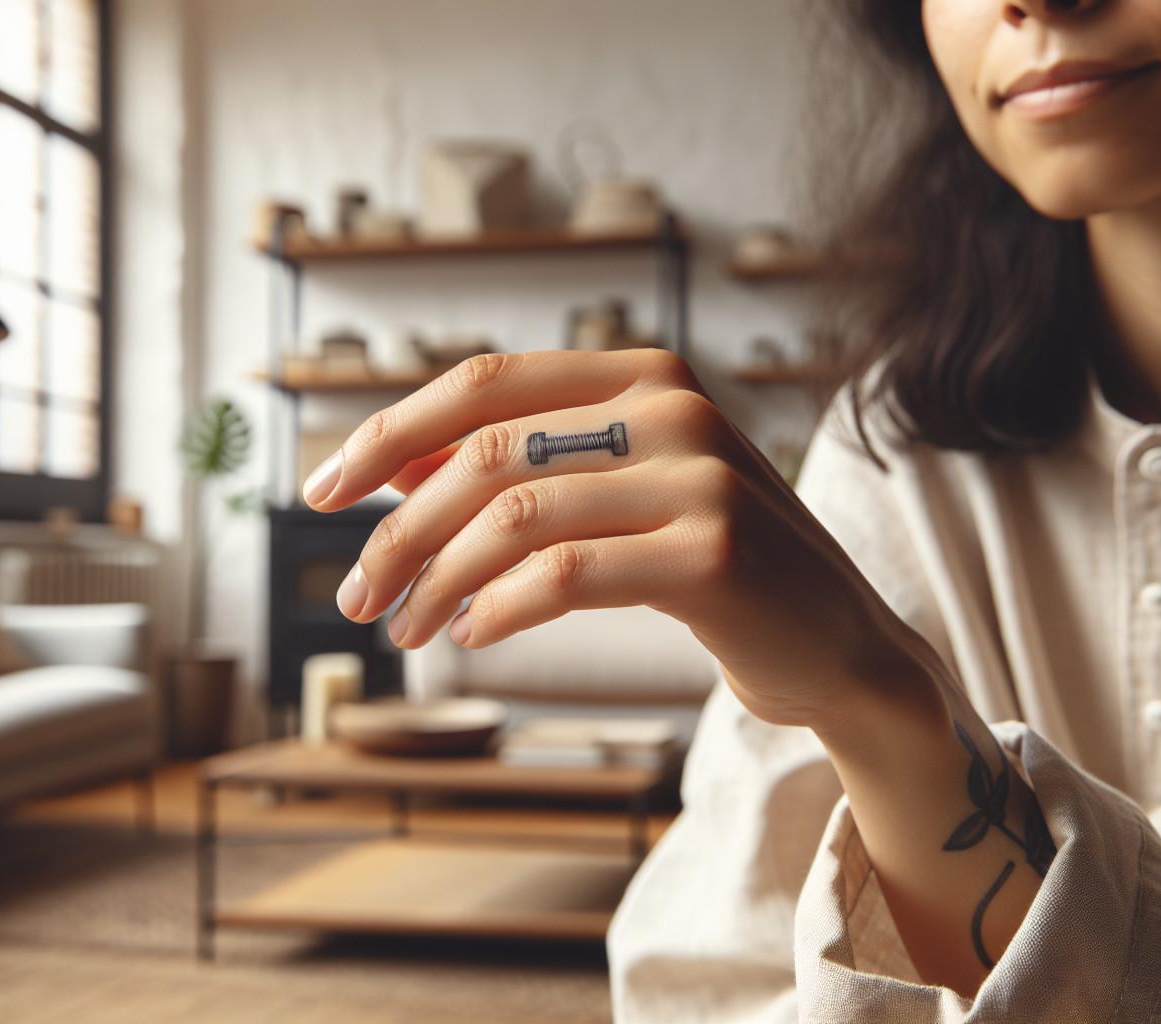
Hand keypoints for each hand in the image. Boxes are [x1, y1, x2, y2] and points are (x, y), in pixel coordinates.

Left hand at [304, 348, 942, 728]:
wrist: (840, 646)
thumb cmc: (715, 570)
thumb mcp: (621, 499)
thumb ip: (526, 469)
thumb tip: (395, 466)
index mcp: (643, 375)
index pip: (483, 383)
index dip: (388, 433)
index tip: (320, 492)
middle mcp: (672, 407)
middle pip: (486, 453)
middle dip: (399, 530)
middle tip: (359, 596)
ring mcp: (699, 474)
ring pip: (514, 516)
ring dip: (437, 580)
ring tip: (407, 630)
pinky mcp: (712, 549)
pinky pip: (563, 574)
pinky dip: (499, 608)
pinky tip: (476, 635)